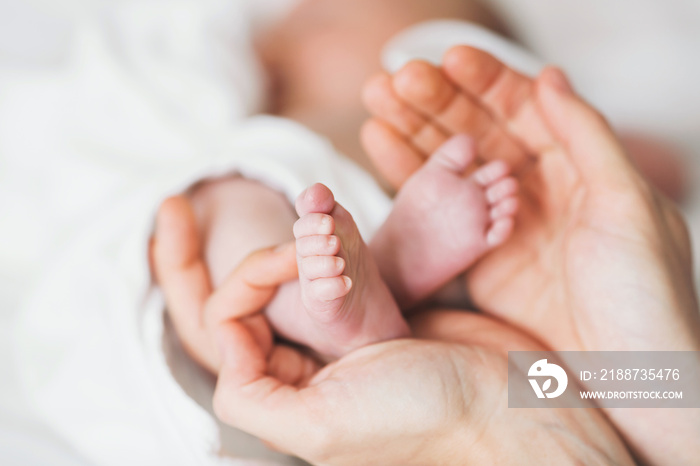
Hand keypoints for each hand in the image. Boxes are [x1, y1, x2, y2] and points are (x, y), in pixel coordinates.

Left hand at [151, 197, 632, 465]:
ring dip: (304, 242)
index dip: (245, 285)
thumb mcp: (321, 425)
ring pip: (300, 278)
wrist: (504, 401)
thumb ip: (253, 399)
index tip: (284, 261)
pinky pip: (339, 269)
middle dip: (273, 259)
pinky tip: (337, 223)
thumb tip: (227, 346)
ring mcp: (343, 337)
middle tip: (307, 234)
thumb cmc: (420, 417)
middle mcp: (308, 366)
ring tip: (319, 213)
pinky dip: (335, 242)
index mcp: (285, 394)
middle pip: (262, 298)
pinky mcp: (378, 313)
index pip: (231, 327)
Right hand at [361, 47, 699, 463]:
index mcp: (580, 167)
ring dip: (413, 132)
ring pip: (453, 165)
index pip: (524, 109)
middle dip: (436, 102)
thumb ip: (586, 136)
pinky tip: (381, 147)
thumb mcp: (627, 206)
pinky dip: (408, 178)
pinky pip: (438, 209)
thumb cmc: (644, 295)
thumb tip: (547, 76)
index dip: (483, 81)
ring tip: (376, 105)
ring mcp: (504, 222)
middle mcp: (539, 189)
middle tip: (393, 80)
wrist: (631, 380)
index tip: (443, 61)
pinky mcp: (479, 258)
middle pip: (480, 130)